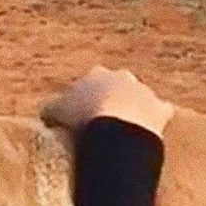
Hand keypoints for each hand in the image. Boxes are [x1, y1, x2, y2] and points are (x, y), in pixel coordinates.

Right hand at [40, 67, 174, 137]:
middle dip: (110, 97)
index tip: (79, 113)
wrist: (118, 128)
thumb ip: (49, 107)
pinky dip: (156, 119)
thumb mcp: (55, 110)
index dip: (83, 97)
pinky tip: (147, 131)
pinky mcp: (160, 109)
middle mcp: (122, 77)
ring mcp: (144, 92)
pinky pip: (161, 112)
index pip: (88, 81)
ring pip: (138, 97)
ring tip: (123, 128)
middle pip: (115, 85)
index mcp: (96, 74)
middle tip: (102, 118)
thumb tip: (44, 111)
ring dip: (133, 108)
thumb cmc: (83, 117)